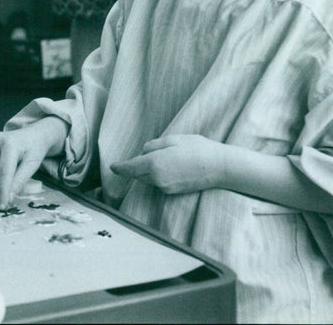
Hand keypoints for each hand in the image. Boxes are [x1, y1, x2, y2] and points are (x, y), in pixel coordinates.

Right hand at [0, 118, 66, 209]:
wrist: (33, 136)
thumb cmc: (34, 150)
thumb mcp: (32, 166)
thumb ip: (19, 181)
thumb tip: (8, 198)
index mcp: (10, 143)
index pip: (3, 172)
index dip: (2, 191)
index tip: (2, 206)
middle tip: (3, 190)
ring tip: (0, 179)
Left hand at [110, 134, 225, 194]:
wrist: (219, 167)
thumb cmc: (197, 149)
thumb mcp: (172, 139)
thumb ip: (153, 146)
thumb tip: (144, 153)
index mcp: (153, 164)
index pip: (130, 168)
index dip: (120, 167)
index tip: (113, 167)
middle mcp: (156, 179)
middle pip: (138, 174)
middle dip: (136, 166)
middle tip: (146, 155)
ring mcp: (165, 187)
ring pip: (148, 178)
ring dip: (149, 170)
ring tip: (166, 158)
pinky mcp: (173, 192)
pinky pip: (159, 182)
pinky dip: (159, 175)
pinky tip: (173, 166)